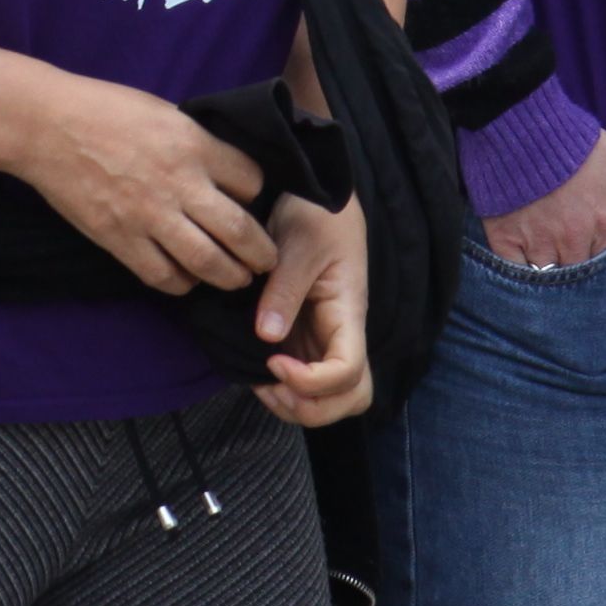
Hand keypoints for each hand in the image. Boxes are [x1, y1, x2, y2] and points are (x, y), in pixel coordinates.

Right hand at [13, 73, 281, 294]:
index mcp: (193, 144)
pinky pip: (162, 275)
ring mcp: (148, 215)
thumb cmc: (104, 109)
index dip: (258, 194)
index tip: (252, 202)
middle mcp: (178, 183)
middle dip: (261, 253)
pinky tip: (186, 278)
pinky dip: (182, 283)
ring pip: (207, 262)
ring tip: (236, 278)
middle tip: (265, 260)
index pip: (251, 181)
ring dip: (230, 276)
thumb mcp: (164, 111)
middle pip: (240, 231)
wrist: (46, 126)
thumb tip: (221, 169)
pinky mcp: (119, 239)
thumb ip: (195, 142)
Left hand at [251, 192, 371, 425]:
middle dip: (310, 407)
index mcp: (347, 314)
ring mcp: (324, 339)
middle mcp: (341, 334)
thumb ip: (284, 289)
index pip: (350, 372)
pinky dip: (283, 389)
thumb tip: (267, 336)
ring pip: (332, 398)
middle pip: (351, 398)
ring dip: (297, 404)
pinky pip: (306, 380)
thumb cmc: (315, 214)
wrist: (317, 197)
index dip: (313, 383)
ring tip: (258, 381)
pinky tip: (254, 368)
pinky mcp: (306, 336)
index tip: (273, 362)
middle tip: (267, 384)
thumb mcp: (297, 244)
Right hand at [484, 130, 605, 270]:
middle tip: (561, 250)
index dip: (593, 247)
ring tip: (542, 255)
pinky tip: (519, 259)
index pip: (604, 255)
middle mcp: (573, 238)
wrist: (517, 125)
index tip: (583, 239)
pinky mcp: (505, 239)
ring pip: (548, 274)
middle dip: (571, 261)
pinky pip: (515, 271)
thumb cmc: (568, 139)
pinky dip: (518, 269)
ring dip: (547, 269)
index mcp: (602, 221)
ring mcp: (538, 241)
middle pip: (577, 269)